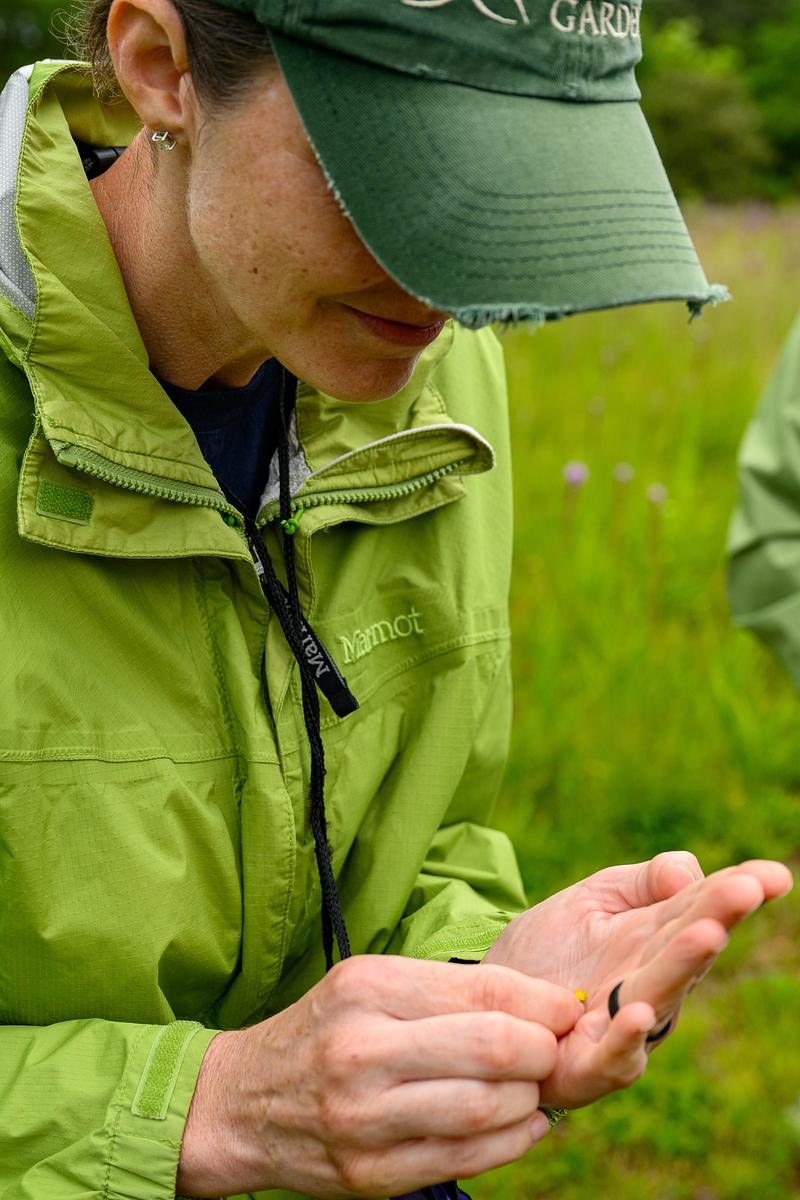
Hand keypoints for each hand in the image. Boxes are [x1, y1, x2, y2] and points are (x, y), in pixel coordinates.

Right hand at [176, 955, 582, 1197]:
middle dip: (544, 1051)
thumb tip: (544, 1005)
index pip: (485, 990)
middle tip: (554, 1050)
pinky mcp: (370, 1175)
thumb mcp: (369, 983)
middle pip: (494, 1049)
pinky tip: (521, 1123)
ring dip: (530, 1098)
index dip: (543, 1002)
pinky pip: (466, 1160)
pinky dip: (512, 1142)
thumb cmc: (325, 1031)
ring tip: (532, 1086)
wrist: (243, 1103)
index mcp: (368, 989)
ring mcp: (365, 1119)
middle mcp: (363, 1051)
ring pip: (487, 1109)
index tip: (566, 1008)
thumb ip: (448, 991)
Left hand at [483, 853, 792, 1108]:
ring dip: (685, 965)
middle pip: (689, 947)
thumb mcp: (595, 897)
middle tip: (747, 887)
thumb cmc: (552, 949)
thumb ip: (644, 881)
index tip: (775, 874)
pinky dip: (627, 1037)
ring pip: (662, 994)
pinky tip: (635, 1010)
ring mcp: (626, 1026)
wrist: (489, 997)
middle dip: (719, 915)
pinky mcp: (589, 1065)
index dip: (738, 890)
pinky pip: (614, 1056)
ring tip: (706, 932)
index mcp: (658, 939)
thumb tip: (689, 873)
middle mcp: (654, 983)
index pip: (703, 908)